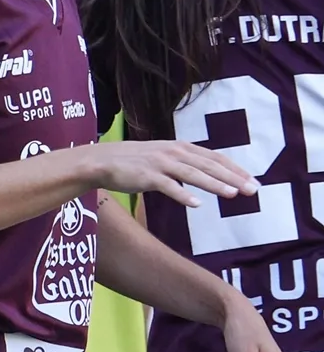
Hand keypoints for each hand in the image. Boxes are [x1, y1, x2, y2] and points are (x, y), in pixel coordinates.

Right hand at [86, 141, 256, 207]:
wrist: (100, 161)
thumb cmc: (132, 161)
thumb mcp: (162, 157)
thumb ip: (183, 164)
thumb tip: (206, 175)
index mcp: (179, 147)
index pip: (214, 157)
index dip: (235, 168)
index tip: (252, 181)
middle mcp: (173, 152)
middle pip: (209, 165)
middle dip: (233, 177)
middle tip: (252, 190)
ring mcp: (159, 163)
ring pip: (192, 174)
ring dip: (214, 184)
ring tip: (232, 194)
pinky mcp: (146, 176)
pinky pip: (168, 186)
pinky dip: (182, 194)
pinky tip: (197, 204)